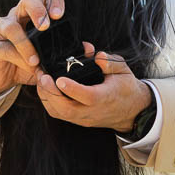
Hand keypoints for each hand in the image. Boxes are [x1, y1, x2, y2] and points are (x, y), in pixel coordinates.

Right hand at [0, 0, 65, 100]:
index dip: (54, 0)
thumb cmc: (29, 62)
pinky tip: (29, 67)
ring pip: (12, 26)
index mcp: (35, 15)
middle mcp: (18, 15)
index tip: (59, 15)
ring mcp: (3, 29)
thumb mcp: (50, 58)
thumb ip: (67, 52)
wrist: (4, 77)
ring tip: (36, 60)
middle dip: (38, 10)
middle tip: (46, 26)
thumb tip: (89, 49)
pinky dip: (19, 58)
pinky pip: (5, 49)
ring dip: (25, 43)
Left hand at [36, 43, 152, 132]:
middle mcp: (93, 111)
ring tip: (41, 79)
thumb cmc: (126, 87)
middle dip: (51, 94)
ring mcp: (84, 118)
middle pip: (67, 110)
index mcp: (105, 98)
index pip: (88, 97)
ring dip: (46, 97)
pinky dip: (48, 101)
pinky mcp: (78, 120)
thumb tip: (97, 55)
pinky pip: (59, 114)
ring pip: (59, 113)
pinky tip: (45, 88)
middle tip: (42, 76)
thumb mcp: (123, 70)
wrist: (133, 111)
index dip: (72, 89)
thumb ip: (111, 62)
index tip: (59, 79)